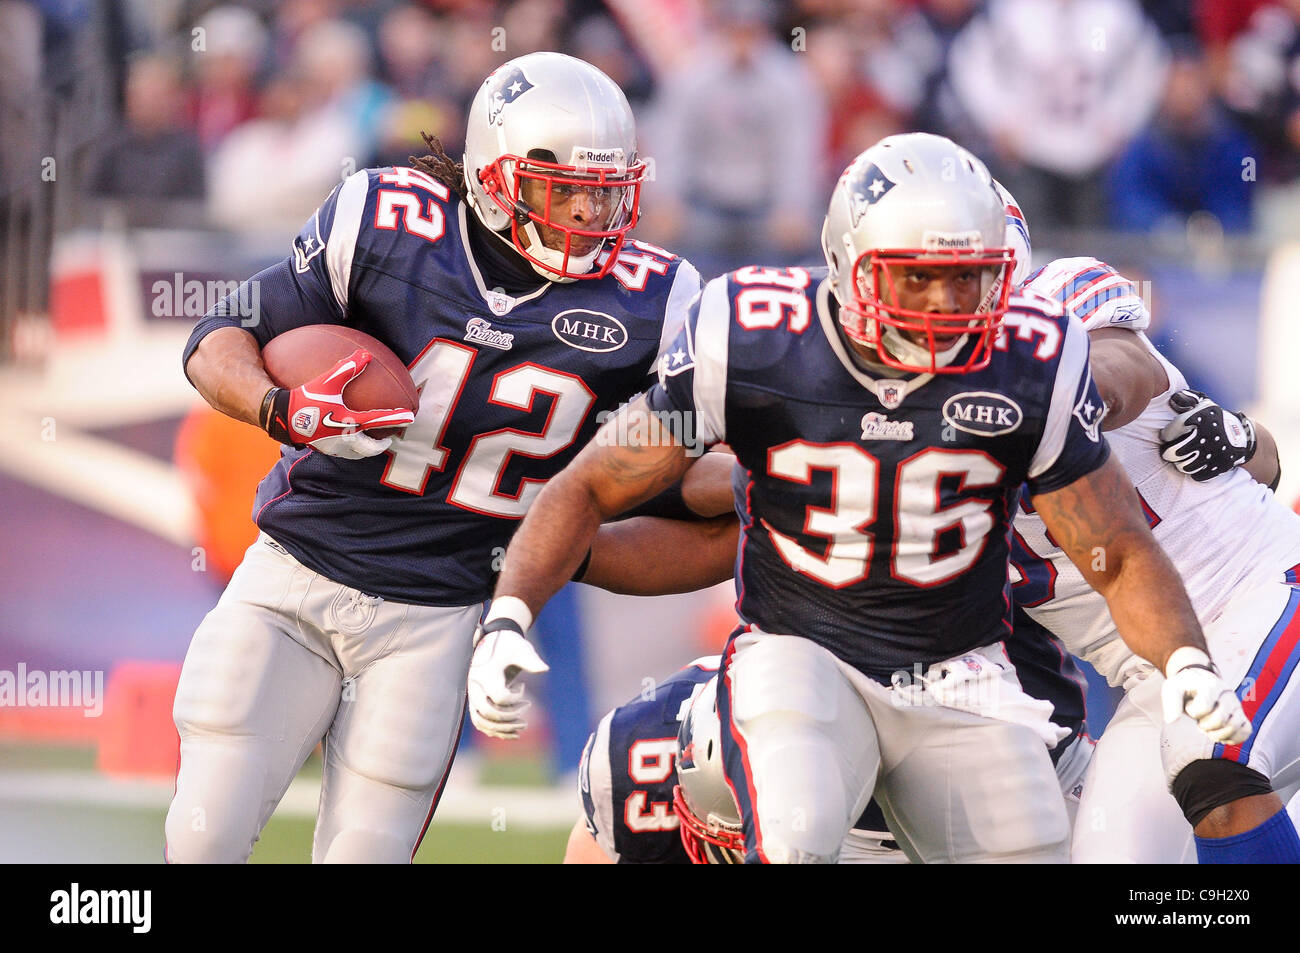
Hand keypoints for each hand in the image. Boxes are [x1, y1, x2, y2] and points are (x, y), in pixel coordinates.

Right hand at [262, 348, 415, 457]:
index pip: (379, 420)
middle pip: (369, 448)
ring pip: (354, 453)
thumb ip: (348, 368)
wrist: (280, 417)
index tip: (410, 418)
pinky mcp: (320, 448)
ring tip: (367, 441)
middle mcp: (344, 438)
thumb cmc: (304, 398)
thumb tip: (365, 354)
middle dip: (380, 445)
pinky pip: (339, 450)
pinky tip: (341, 437)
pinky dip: (347, 446)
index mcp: (350, 423)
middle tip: (388, 440)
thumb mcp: (328, 380)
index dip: (396, 419)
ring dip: (364, 449)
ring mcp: (332, 446)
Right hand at [467, 619, 548, 739]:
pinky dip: (496, 731)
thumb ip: (530, 660)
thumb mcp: (520, 648)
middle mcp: (475, 687)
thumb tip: (544, 669)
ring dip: (502, 728)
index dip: (515, 698)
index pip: (499, 697)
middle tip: (527, 709)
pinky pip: (481, 723)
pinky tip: (514, 734)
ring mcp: (474, 696)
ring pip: (482, 722)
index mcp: (485, 674)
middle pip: (488, 713)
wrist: (495, 642)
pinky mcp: (477, 701)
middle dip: (509, 718)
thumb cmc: (509, 645)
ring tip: (523, 726)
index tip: (522, 686)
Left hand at [1159, 390, 1255, 480]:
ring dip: (1180, 463)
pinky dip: (1195, 471)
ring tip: (1182, 458)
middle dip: (1168, 453)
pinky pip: (1198, 475)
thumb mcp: (1203, 404)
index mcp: (1201, 419)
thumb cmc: (1214, 419)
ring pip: (1184, 466)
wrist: (1242, 435)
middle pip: (1174, 452)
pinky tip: (1196, 464)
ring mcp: (1214, 453)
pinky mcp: (1220, 466)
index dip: (1166, 435)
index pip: (1171, 431)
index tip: (1167, 436)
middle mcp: (1207, 436)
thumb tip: (1173, 398)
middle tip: (1169, 451)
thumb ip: (1187, 399)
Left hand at [1160, 647, 1250, 744]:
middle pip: (1221, 719)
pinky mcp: (1243, 716)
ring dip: (1218, 734)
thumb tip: (1172, 721)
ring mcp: (1237, 705)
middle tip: (1199, 722)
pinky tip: (1219, 734)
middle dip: (1205, 725)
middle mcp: (1227, 694)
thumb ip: (1171, 703)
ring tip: (1209, 729)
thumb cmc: (1185, 687)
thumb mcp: (1172, 688)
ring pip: (1235, 727)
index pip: (1205, 707)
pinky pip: (1246, 732)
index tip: (1189, 707)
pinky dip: (1232, 738)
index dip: (1194, 712)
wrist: (1198, 682)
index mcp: (1211, 685)